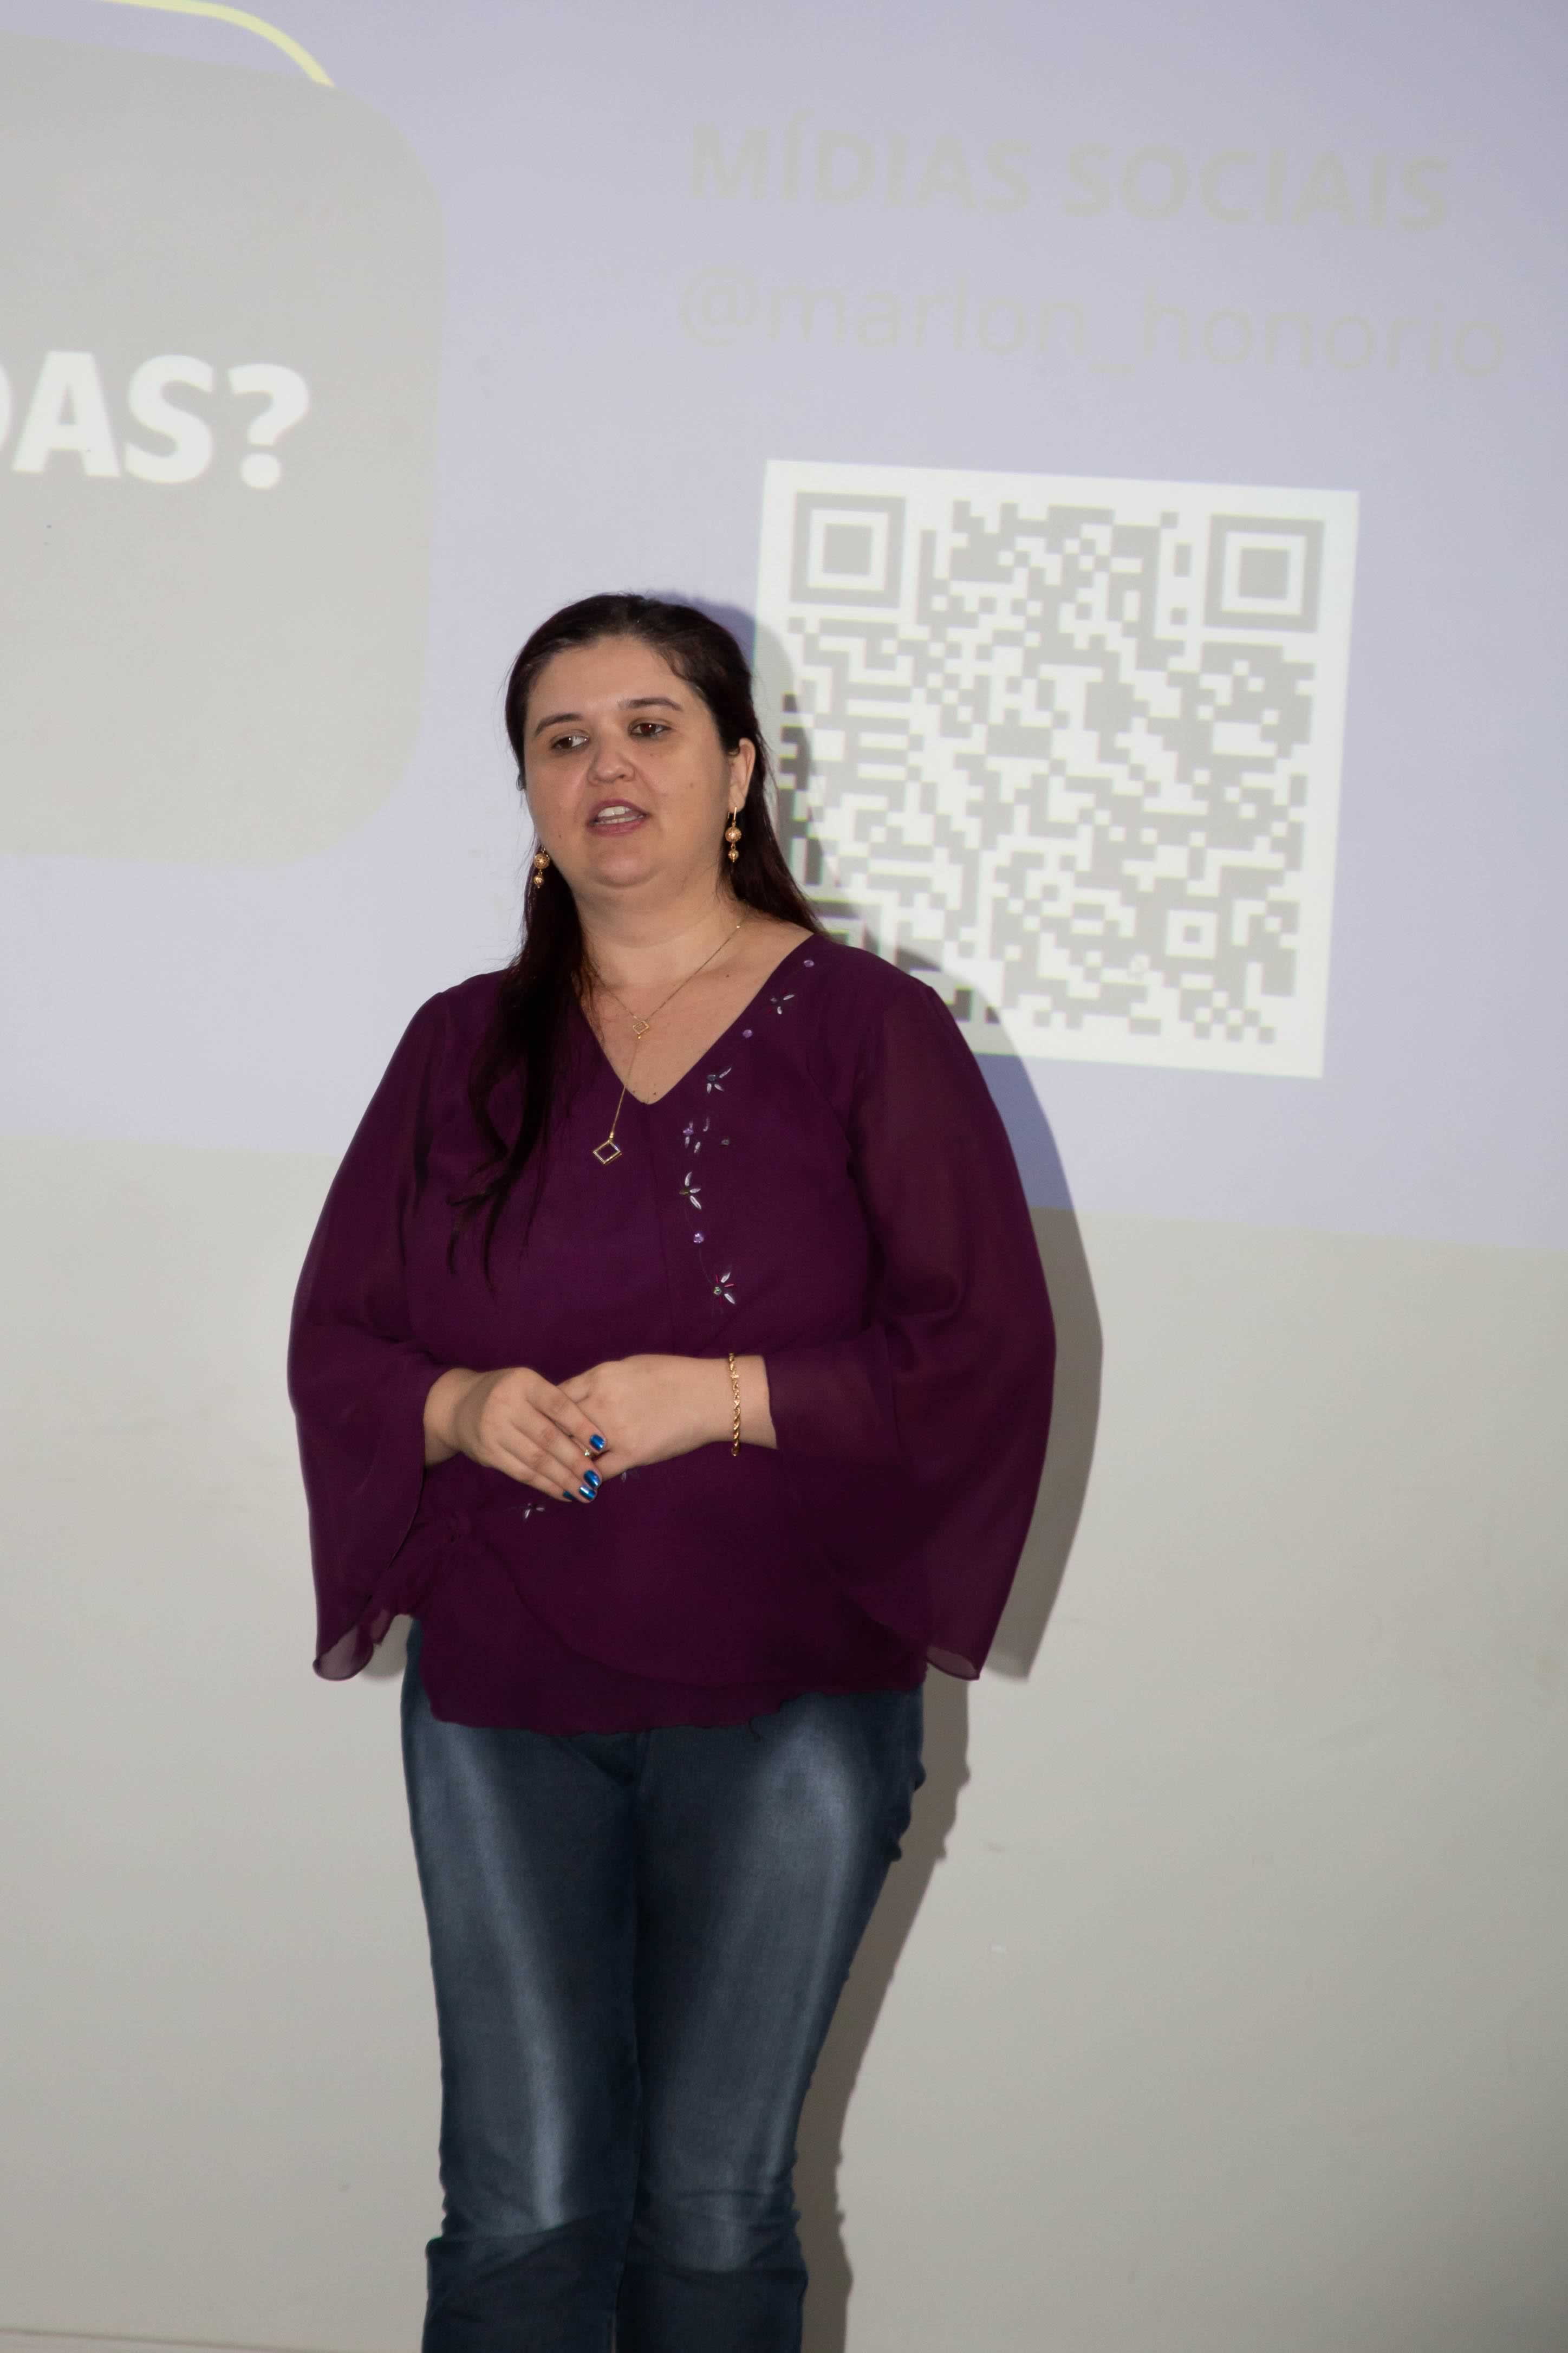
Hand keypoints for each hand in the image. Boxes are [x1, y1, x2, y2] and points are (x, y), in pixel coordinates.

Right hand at [424, 1365, 604, 1502]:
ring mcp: (494, 1430)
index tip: (602, 1443)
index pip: (557, 1405)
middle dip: (576, 1460)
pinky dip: (546, 1485)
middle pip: (547, 1437)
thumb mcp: (528, 1386)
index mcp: (524, 1383)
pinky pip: (522, 1473)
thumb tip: (592, 1437)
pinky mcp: (487, 1453)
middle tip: (596, 1477)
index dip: (581, 1425)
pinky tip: (565, 1492)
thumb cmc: (508, 1394)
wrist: (458, 1406)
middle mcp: (506, 1404)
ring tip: (586, 1491)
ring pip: (536, 1459)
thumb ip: (554, 1403)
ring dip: (564, 1478)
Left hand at [558, 1353, 733, 1473]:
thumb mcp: (629, 1366)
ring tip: (558, 1470)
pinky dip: (586, 1479)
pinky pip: (597, 1471)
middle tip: (545, 1450)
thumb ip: (600, 1381)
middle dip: (550, 1439)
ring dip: (566, 1461)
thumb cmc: (673, 1375)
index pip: (557, 1398)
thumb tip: (580, 1393)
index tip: (545, 1423)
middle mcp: (601, 1403)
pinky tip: (581, 1484)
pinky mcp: (631, 1454)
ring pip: (573, 1450)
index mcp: (599, 1377)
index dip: (547, 1413)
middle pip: (558, 1425)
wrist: (708, 1396)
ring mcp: (614, 1430)